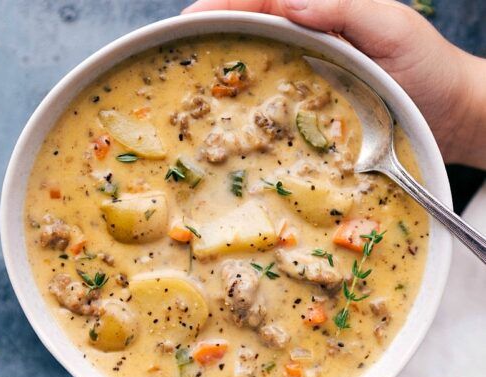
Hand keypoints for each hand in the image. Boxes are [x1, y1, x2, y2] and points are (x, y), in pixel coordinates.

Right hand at [183, 0, 485, 168]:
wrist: (449, 114)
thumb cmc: (427, 68)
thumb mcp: (394, 27)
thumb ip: (345, 8)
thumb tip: (288, 4)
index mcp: (326, 13)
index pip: (265, 0)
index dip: (226, 5)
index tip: (191, 18)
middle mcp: (312, 40)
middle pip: (254, 28)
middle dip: (214, 31)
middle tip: (178, 47)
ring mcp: (312, 74)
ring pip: (261, 63)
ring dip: (226, 67)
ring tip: (193, 80)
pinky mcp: (316, 107)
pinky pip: (279, 100)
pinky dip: (253, 103)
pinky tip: (235, 112)